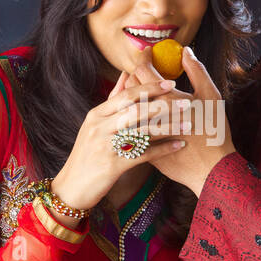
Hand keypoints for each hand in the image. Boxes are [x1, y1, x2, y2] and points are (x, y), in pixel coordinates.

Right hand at [49, 72, 196, 210]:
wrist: (72, 187)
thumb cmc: (87, 154)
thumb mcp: (94, 125)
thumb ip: (113, 100)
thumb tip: (126, 74)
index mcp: (97, 115)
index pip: (126, 96)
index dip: (150, 88)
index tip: (171, 82)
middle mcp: (100, 128)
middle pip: (136, 111)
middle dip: (164, 105)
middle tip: (187, 101)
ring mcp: (106, 147)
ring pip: (142, 132)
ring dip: (168, 127)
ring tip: (188, 123)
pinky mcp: (113, 166)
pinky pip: (143, 155)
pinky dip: (163, 149)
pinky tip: (179, 145)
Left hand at [137, 46, 235, 194]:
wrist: (211, 170)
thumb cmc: (214, 132)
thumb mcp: (211, 97)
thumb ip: (197, 71)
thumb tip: (185, 51)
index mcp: (165, 98)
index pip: (143, 71)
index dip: (143, 58)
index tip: (147, 53)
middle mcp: (149, 115)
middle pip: (130, 88)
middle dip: (135, 76)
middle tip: (144, 72)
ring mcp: (142, 133)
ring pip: (126, 110)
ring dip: (132, 99)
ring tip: (141, 94)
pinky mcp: (141, 149)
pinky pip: (129, 129)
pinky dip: (132, 119)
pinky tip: (140, 116)